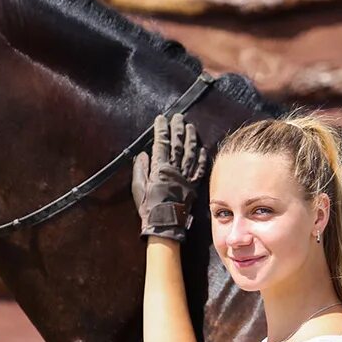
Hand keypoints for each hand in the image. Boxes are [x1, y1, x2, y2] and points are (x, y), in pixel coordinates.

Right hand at [131, 113, 207, 240]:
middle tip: (178, 117)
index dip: (162, 130)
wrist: (164, 224)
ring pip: (190, 153)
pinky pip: (200, 170)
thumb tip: (142, 154)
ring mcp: (186, 177)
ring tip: (191, 127)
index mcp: (160, 169)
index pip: (161, 144)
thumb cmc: (148, 206)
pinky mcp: (193, 185)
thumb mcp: (138, 188)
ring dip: (191, 139)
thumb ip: (140, 170)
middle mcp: (175, 170)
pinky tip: (203, 149)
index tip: (161, 119)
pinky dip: (202, 158)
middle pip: (178, 145)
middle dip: (178, 129)